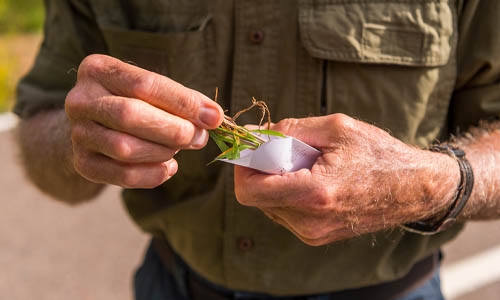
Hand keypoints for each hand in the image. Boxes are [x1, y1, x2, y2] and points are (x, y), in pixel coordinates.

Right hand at [65, 54, 222, 187]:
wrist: (97, 126)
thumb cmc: (134, 102)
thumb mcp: (153, 91)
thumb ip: (183, 100)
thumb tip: (213, 117)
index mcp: (97, 70)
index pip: (144, 85)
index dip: (183, 102)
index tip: (213, 117)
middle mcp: (80, 100)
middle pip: (130, 115)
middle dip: (173, 130)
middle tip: (199, 137)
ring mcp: (77, 133)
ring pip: (125, 148)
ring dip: (164, 152)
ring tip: (180, 149)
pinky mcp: (82, 163)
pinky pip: (122, 176)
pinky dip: (152, 175)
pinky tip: (168, 167)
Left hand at [234, 114, 458, 244]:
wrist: (414, 189)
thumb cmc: (378, 153)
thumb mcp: (336, 128)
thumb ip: (288, 130)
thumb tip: (252, 134)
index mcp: (315, 194)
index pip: (249, 191)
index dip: (243, 167)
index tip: (254, 147)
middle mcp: (310, 222)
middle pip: (256, 197)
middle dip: (261, 170)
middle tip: (285, 150)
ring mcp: (312, 234)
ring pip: (268, 205)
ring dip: (276, 181)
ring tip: (307, 165)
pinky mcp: (315, 237)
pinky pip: (283, 213)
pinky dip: (288, 192)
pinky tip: (312, 179)